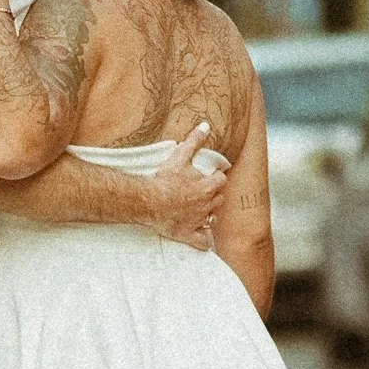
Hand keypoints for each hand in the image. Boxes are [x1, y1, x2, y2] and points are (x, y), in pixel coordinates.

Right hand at [142, 124, 228, 249]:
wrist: (147, 201)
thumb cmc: (163, 179)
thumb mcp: (179, 156)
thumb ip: (194, 141)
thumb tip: (205, 126)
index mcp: (207, 187)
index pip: (221, 180)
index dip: (216, 178)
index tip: (210, 176)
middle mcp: (206, 205)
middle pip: (218, 199)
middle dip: (212, 195)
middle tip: (200, 192)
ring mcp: (198, 221)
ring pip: (212, 218)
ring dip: (208, 214)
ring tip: (198, 209)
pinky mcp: (188, 234)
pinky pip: (203, 241)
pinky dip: (205, 240)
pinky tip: (203, 238)